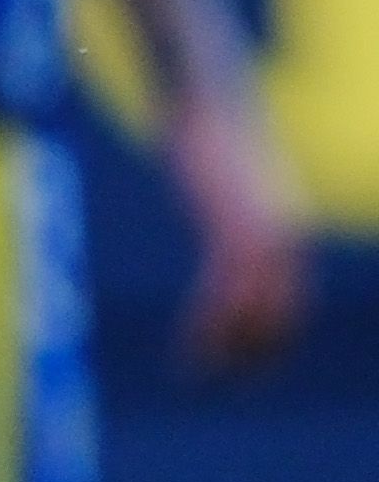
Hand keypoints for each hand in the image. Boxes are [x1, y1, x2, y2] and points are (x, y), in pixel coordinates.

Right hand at [172, 85, 319, 374]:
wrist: (209, 96)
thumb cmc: (213, 126)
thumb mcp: (231, 171)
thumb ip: (235, 195)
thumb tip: (221, 196)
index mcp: (290, 228)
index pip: (294, 301)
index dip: (274, 338)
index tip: (247, 366)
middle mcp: (289, 239)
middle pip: (284, 314)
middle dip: (257, 355)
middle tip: (224, 385)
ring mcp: (263, 236)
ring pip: (256, 313)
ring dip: (228, 351)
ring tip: (198, 376)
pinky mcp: (233, 231)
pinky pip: (225, 295)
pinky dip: (208, 329)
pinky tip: (188, 347)